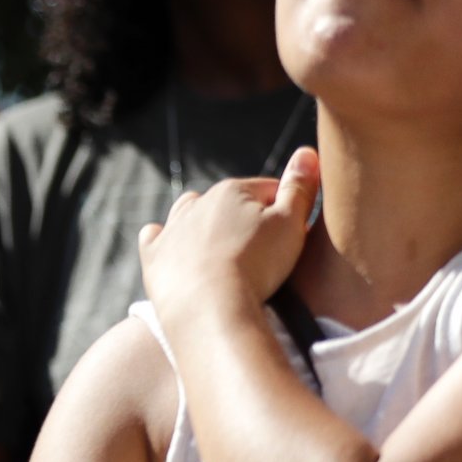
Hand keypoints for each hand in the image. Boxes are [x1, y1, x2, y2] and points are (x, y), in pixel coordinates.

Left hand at [139, 146, 318, 319]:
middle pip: (229, 203)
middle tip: (263, 249)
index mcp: (231, 190)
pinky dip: (165, 240)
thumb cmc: (258, 265)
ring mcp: (171, 230)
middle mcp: (196, 203)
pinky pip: (155, 237)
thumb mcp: (291, 223)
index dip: (288, 211)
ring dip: (205, 225)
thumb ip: (300, 187)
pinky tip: (175, 249)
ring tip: (224, 249)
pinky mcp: (153, 257)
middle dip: (246, 219)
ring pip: (189, 215)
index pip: (269, 190)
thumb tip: (308, 152)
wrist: (210, 309)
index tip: (295, 234)